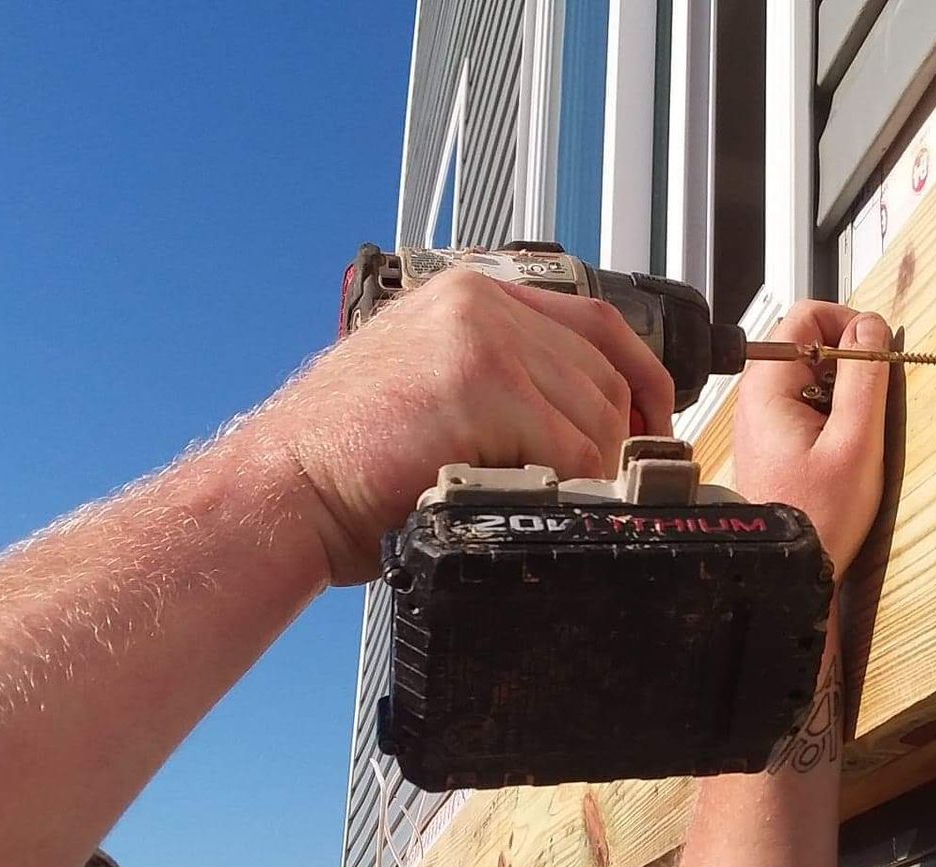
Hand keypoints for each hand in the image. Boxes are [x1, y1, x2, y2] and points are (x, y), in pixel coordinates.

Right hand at [244, 269, 676, 583]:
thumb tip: (597, 422)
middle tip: (600, 490)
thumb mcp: (438, 392)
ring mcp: (480, 337)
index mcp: (474, 295)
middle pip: (604, 371)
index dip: (641, 380)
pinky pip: (568, 447)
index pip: (599, 322)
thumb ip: (510, 381)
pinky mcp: (479, 384)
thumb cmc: (351, 462)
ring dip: (585, 472)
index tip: (653, 430)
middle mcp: (481, 303)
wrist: (283, 492)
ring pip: (594, 413)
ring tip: (537, 500)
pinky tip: (520, 503)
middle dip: (615, 441)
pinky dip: (562, 487)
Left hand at [732, 302, 891, 578]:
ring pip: (811, 374)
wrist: (790, 570)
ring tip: (858, 431)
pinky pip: (807, 404)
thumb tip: (871, 326)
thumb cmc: (822, 516)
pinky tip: (843, 447)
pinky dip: (833, 413)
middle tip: (872, 400)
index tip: (877, 354)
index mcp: (769, 386)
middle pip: (808, 342)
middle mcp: (756, 396)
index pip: (806, 314)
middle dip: (849, 360)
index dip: (849, 323)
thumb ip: (865, 379)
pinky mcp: (774, 440)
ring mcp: (762, 418)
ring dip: (844, 390)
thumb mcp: (856, 443)